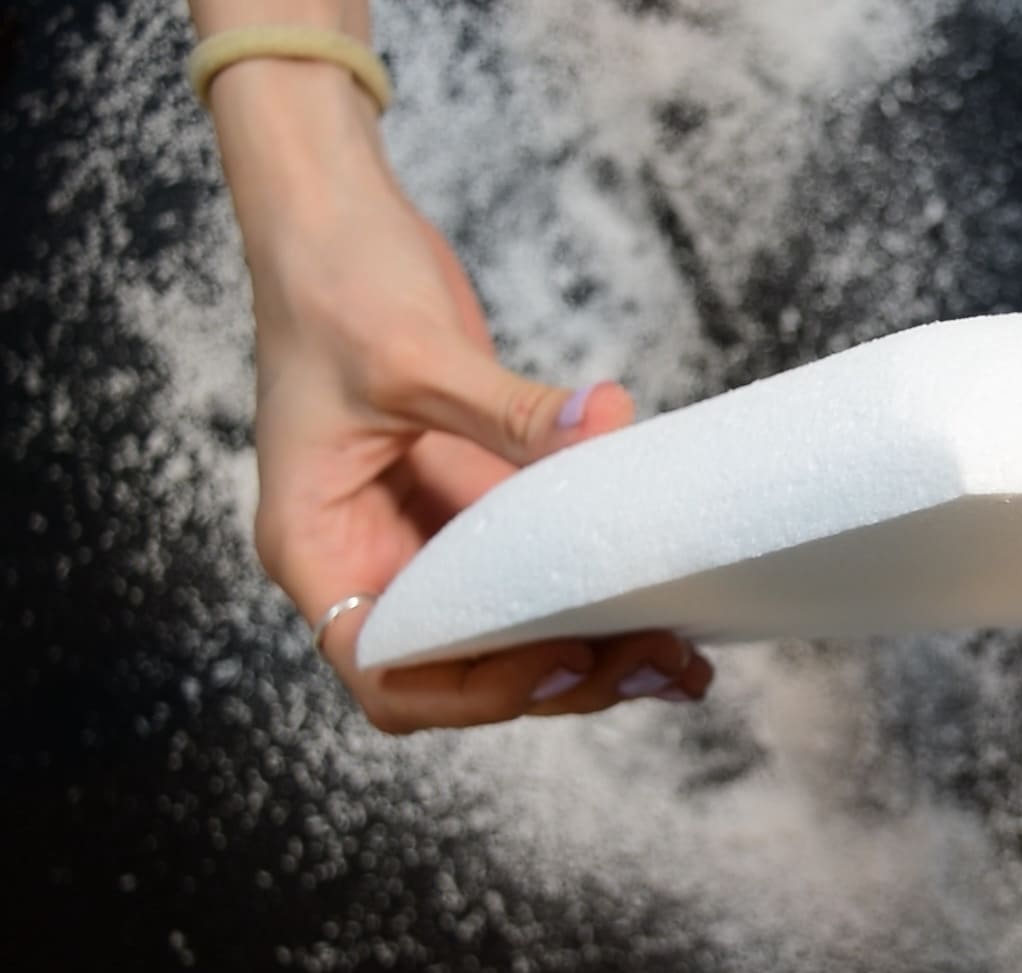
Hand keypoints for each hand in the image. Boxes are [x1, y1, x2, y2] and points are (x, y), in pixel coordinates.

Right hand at [210, 59, 710, 731]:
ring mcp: (425, 533)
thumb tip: (600, 429)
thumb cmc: (331, 281)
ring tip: (682, 659)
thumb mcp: (413, 351)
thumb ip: (506, 409)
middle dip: (560, 678)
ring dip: (593, 649)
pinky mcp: (474, 502)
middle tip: (656, 662)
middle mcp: (368, 556)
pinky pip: (539, 565)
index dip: (473, 688)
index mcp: (319, 545)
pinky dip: (596, 587)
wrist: (333, 217)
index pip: (386, 668)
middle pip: (461, 667)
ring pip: (509, 629)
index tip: (560, 658)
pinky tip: (669, 601)